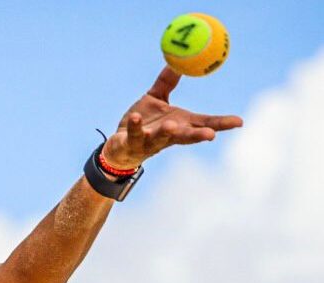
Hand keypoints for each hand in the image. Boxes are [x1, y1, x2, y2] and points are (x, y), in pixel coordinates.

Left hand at [100, 65, 243, 169]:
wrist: (119, 146)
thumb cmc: (143, 122)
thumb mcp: (155, 98)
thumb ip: (167, 81)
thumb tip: (179, 60)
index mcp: (179, 124)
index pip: (204, 124)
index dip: (222, 124)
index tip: (240, 122)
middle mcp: (168, 136)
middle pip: (186, 137)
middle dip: (198, 135)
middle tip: (211, 135)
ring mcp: (149, 142)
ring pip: (159, 138)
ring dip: (166, 132)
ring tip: (171, 125)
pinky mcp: (130, 144)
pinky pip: (133, 134)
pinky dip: (135, 126)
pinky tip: (135, 117)